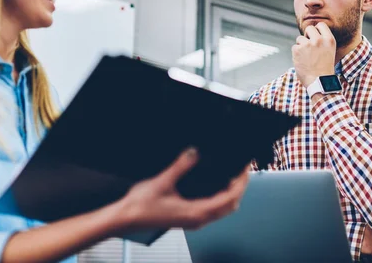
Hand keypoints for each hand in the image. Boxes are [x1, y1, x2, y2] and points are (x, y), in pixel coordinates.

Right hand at [120, 148, 249, 230]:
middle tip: (241, 168)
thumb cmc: (141, 204)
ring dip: (230, 192)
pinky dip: (219, 196)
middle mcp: (198, 219)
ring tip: (231, 173)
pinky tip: (215, 184)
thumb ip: (181, 165)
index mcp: (196, 213)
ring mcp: (193, 220)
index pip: (229, 198)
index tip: (245, 167)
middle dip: (239, 187)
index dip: (241, 183)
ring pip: (222, 208)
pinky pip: (212, 208)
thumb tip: (195, 151)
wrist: (126, 218)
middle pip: (230, 205)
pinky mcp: (187, 217)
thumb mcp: (163, 181)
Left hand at [292, 22, 335, 87]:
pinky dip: (296, 54)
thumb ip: (322, 41)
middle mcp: (319, 40)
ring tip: (306, 57)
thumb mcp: (329, 52)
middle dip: (307, 35)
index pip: (321, 25)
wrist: (319, 82)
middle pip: (309, 28)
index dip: (316, 30)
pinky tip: (302, 61)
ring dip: (301, 46)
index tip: (315, 36)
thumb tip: (312, 33)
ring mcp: (307, 44)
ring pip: (300, 38)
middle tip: (308, 46)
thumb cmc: (324, 69)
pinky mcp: (297, 50)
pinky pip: (294, 47)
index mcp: (329, 40)